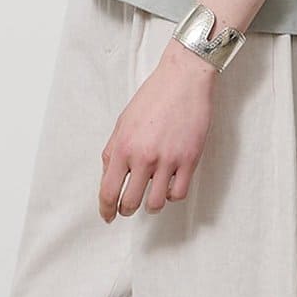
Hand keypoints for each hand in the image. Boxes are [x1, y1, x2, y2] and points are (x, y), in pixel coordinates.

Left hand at [99, 38, 216, 219]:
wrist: (183, 80)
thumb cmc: (153, 97)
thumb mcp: (123, 122)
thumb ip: (113, 151)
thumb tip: (108, 177)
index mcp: (123, 147)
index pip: (109, 191)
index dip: (106, 209)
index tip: (108, 216)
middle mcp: (144, 157)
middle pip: (130, 203)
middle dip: (126, 210)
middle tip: (128, 208)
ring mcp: (168, 160)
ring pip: (156, 203)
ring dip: (150, 206)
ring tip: (150, 197)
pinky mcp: (189, 159)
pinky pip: (178, 193)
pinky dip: (171, 196)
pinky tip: (169, 187)